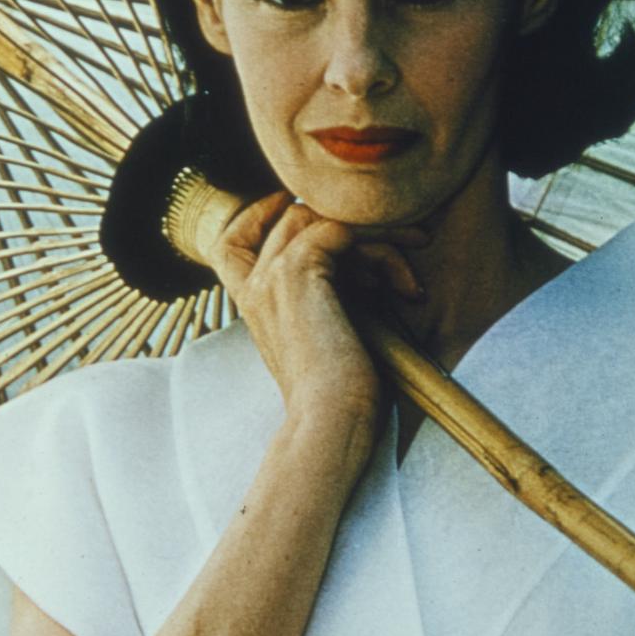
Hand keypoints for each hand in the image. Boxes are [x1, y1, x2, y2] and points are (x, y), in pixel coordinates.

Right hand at [208, 190, 424, 458]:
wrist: (330, 420)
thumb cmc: (340, 394)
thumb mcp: (325, 338)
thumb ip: (327, 300)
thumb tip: (363, 263)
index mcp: (252, 303)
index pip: (230, 240)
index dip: (263, 215)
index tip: (315, 222)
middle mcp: (254, 284)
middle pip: (293, 217)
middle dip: (352, 229)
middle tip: (401, 250)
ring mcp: (270, 275)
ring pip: (319, 219)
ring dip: (376, 240)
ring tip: (404, 280)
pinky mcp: (296, 272)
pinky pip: (341, 230)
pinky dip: (382, 253)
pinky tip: (404, 289)